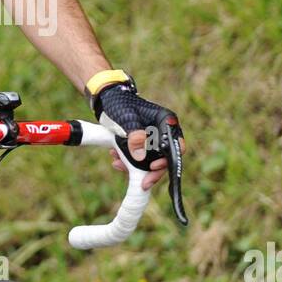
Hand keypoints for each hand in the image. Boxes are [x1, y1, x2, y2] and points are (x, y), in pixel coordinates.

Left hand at [92, 77, 185, 191]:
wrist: (106, 98)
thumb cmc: (119, 104)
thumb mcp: (126, 119)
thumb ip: (134, 136)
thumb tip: (140, 157)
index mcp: (166, 121)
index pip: (176, 146)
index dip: (168, 161)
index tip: (153, 168)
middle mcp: (163, 130)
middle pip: (164, 158)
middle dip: (150, 171)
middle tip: (141, 183)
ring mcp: (152, 137)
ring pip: (151, 160)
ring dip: (136, 166)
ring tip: (117, 162)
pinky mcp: (142, 143)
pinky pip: (140, 158)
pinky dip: (129, 161)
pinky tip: (116, 159)